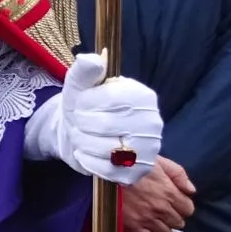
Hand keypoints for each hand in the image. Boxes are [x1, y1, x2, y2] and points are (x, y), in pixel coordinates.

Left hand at [27, 53, 161, 184]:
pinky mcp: (137, 172)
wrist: (81, 132)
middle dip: (81, 124)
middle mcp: (152, 122)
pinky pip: (107, 170)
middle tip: (78, 121)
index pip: (108, 99)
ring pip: (105, 150)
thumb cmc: (83, 105)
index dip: (84, 103)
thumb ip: (85, 70)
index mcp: (142, 96)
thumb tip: (92, 59)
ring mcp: (148, 149)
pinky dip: (88, 161)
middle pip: (104, 126)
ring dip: (82, 142)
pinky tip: (86, 151)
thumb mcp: (80, 84)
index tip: (79, 103)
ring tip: (81, 134)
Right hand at [121, 157, 196, 231]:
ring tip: (152, 216)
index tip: (174, 201)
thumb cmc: (132, 162)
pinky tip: (142, 224)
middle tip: (162, 208)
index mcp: (170, 193)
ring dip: (161, 225)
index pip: (188, 209)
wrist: (106, 170)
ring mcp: (147, 219)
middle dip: (172, 216)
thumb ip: (178, 174)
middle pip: (178, 223)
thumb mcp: (159, 161)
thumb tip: (190, 190)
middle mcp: (161, 209)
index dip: (182, 205)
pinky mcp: (132, 226)